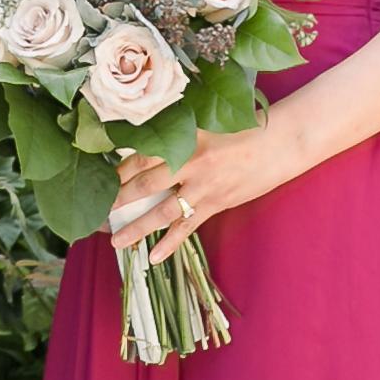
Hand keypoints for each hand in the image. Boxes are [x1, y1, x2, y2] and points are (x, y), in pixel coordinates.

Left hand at [110, 116, 310, 260]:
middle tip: (96, 211)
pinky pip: (188, 227)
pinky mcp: (217, 203)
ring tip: (116, 241)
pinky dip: (170, 243)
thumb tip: (147, 144)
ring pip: (162, 211)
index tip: (99, 178)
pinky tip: (153, 257)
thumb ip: (178, 133)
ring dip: (137, 227)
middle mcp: (190, 162)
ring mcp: (204, 186)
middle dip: (117, 199)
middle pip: (144, 183)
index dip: (118, 169)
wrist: (283, 141)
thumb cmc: (244, 127)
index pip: (141, 155)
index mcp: (183, 138)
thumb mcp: (205, 123)